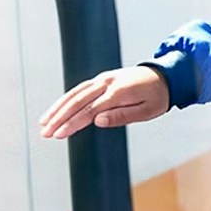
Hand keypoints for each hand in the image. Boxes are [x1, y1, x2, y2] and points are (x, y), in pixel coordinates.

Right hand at [39, 66, 168, 138]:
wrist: (166, 76)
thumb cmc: (158, 96)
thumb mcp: (148, 111)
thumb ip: (122, 116)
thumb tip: (97, 121)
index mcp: (119, 92)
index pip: (89, 110)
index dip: (72, 123)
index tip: (58, 134)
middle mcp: (107, 82)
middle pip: (77, 101)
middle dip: (59, 118)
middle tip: (46, 133)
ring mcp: (103, 79)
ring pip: (75, 93)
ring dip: (58, 108)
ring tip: (44, 123)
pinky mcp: (102, 79)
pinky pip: (80, 88)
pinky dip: (66, 99)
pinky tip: (57, 109)